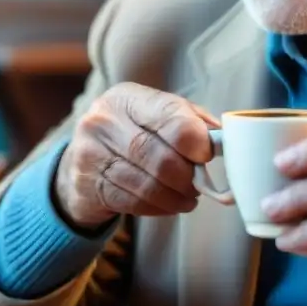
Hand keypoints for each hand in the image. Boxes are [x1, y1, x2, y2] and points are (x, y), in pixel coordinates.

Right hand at [55, 83, 218, 229]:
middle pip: (160, 156)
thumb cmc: (131, 134)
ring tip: (188, 197)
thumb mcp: (156, 116)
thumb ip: (190, 121)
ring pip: (148, 185)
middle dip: (187, 176)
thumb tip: (223, 139)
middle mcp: (104, 121)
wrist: (82, 162)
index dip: (195, 139)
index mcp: (126, 97)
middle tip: (199, 183)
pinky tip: (167, 204)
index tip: (207, 155)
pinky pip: (133, 203)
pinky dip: (159, 208)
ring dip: (176, 197)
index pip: (168, 116)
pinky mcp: (88, 186)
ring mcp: (91, 154)